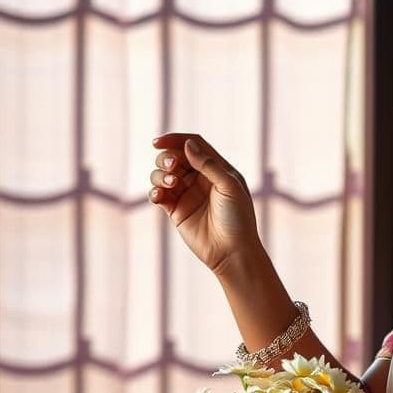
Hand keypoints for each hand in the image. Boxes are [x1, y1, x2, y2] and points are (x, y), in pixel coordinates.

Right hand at [149, 132, 258, 274]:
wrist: (232, 252)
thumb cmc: (238, 218)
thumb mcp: (229, 186)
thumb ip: (208, 165)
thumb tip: (187, 145)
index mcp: (217, 169)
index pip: (193, 146)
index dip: (175, 140)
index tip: (158, 142)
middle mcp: (200, 179)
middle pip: (175, 157)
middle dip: (167, 158)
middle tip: (172, 168)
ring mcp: (186, 194)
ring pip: (162, 174)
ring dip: (160, 175)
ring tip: (171, 184)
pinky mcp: (176, 211)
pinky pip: (159, 195)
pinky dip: (154, 191)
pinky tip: (158, 195)